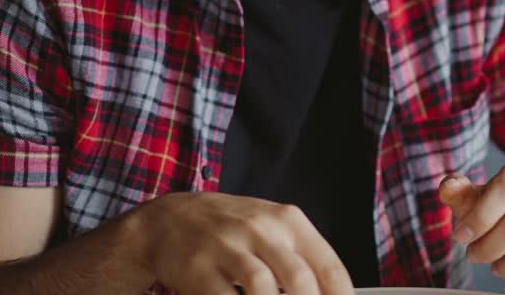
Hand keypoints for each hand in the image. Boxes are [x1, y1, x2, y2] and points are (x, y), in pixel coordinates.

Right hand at [126, 191, 354, 294]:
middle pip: (299, 279)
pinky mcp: (198, 269)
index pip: (328, 265)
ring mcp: (228, 248)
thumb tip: (333, 293)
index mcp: (288, 221)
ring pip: (261, 288)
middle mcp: (260, 230)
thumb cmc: (233, 228)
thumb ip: (301, 258)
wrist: (171, 217)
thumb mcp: (272, 227)